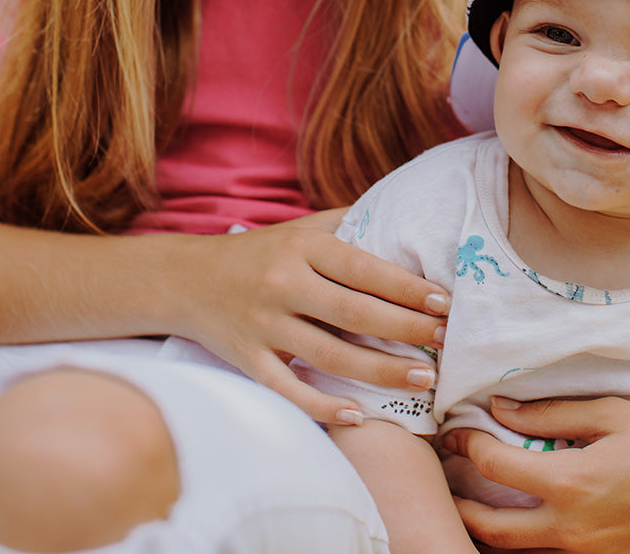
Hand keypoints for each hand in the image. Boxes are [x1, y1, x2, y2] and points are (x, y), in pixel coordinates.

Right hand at [171, 214, 448, 424]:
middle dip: (405, 329)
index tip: (443, 302)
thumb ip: (348, 223)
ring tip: (423, 379)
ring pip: (330, 355)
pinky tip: (360, 414)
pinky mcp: (248, 360)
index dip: (406, 287)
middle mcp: (283, 284)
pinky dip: (324, 404)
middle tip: (445, 341)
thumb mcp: (300, 228)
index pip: (363, 268)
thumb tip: (404, 215)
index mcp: (301, 247)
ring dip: (381, 371)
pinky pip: (290, 389)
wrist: (185, 278)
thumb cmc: (259, 252)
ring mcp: (264, 325)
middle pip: (354, 314)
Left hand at [444, 394, 629, 552]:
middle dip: (460, 502)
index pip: (495, 466)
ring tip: (475, 499)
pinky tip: (525, 519)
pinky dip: (528, 544)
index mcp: (570, 485)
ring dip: (489, 529)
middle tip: (449, 473)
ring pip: (518, 553)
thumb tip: (500, 408)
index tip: (457, 429)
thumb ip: (550, 413)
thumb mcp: (610, 413)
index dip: (469, 444)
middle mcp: (572, 531)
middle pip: (491, 529)